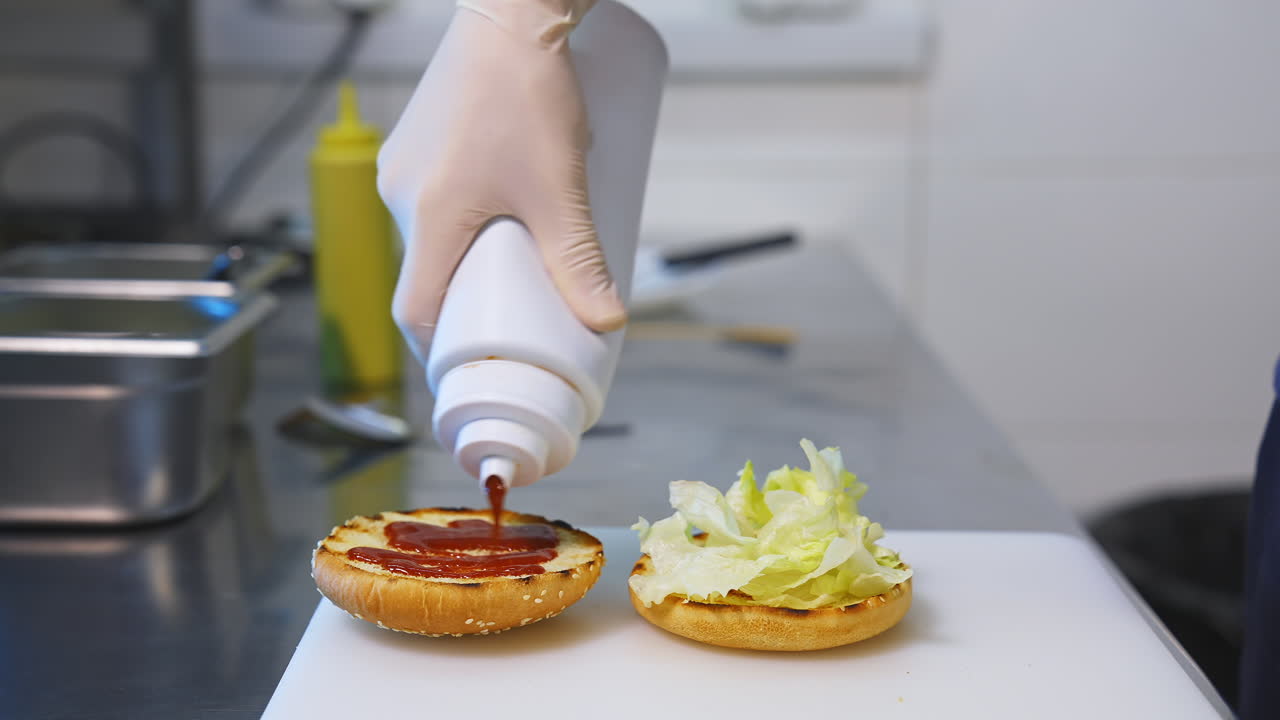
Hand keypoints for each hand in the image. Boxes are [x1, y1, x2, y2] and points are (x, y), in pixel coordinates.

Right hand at [377, 0, 623, 360]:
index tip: (473, 363)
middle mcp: (400, 194)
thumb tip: (608, 321)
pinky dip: (461, 220)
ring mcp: (404, 164)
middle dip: (468, 302)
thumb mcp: (562, 191)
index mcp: (426, 217)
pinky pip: (432, 199)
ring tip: (518, 261)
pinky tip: (500, 211)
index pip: (415, 309)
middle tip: (513, 315)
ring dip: (468, 256)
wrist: (511, 10)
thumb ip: (581, 259)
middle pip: (426, 273)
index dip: (441, 348)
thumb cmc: (528, 93)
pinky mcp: (417, 140)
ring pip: (431, 234)